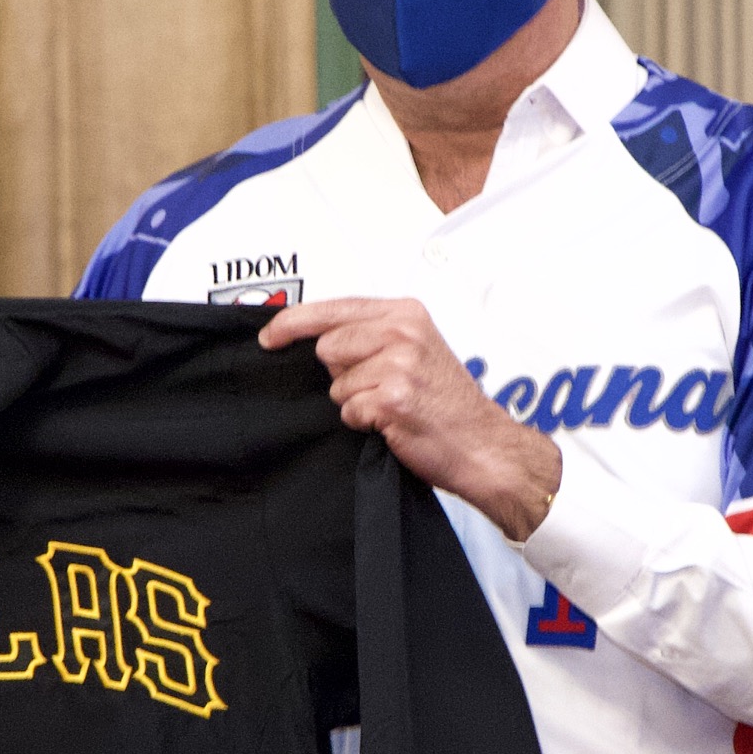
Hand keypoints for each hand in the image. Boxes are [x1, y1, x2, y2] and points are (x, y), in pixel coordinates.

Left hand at [261, 298, 561, 541]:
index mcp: (406, 313)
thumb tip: (316, 338)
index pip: (332, 308)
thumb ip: (371, 335)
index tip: (269, 337)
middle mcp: (403, 332)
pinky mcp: (393, 397)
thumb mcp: (415, 350)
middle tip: (379, 387)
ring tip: (392, 405)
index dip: (292, 323)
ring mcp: (399, 363)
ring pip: (336, 383)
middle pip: (326, 347)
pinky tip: (393, 422)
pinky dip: (364, 422)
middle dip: (342, 373)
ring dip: (355, 400)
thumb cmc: (447, 404)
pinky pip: (349, 410)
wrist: (483, 445)